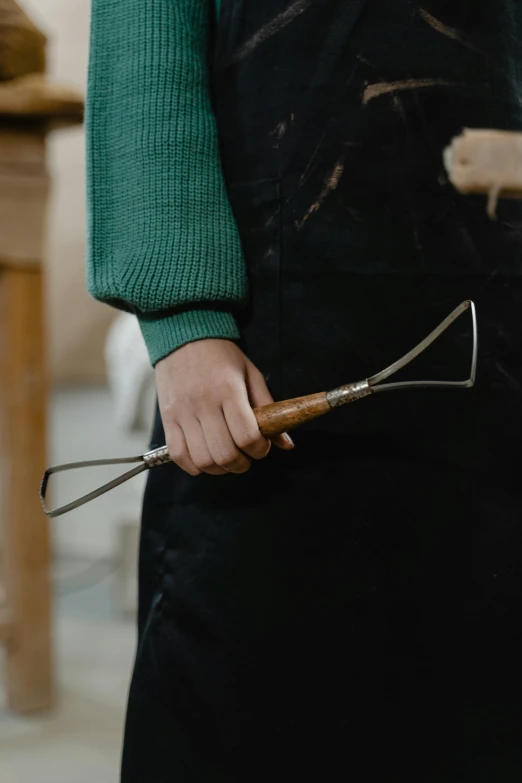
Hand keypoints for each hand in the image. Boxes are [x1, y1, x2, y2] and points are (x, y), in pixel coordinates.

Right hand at [155, 339, 293, 475]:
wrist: (184, 336)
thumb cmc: (221, 356)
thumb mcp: (251, 374)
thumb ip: (269, 408)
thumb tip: (286, 443)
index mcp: (228, 390)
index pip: (247, 436)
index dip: (260, 450)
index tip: (262, 446)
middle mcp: (203, 403)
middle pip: (225, 454)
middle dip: (241, 464)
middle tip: (246, 457)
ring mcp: (182, 413)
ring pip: (202, 459)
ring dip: (219, 468)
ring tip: (227, 459)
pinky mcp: (167, 418)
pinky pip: (179, 455)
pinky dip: (194, 466)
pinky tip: (205, 458)